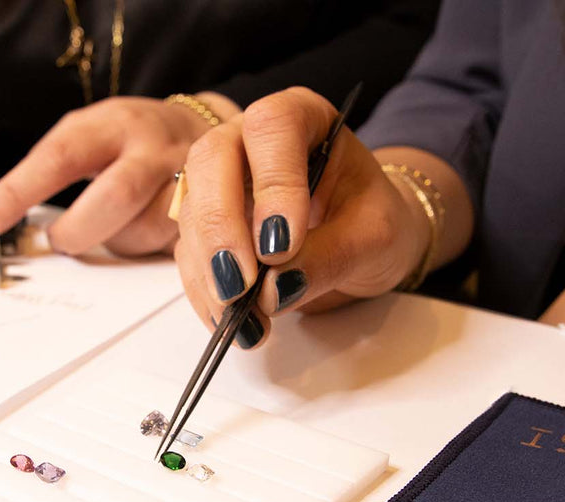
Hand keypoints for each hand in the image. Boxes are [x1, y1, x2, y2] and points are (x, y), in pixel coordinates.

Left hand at [0, 93, 239, 256]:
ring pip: (144, 230)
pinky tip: (145, 234)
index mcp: (114, 124)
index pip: (60, 157)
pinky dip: (146, 250)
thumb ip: (45, 170)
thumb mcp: (89, 136)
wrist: (207, 130)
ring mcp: (190, 181)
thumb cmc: (132, 141)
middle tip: (59, 238)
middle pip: (115, 196)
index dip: (19, 192)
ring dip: (115, 243)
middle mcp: (155, 148)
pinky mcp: (208, 216)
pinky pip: (172, 250)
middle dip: (78, 230)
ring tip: (111, 228)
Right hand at [175, 87, 435, 348]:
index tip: (282, 247)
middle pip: (211, 160)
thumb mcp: (374, 237)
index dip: (273, 184)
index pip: (273, 129)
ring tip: (243, 320)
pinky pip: (190, 253)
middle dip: (222, 228)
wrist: (362, 241)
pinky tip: (227, 321)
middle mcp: (249, 139)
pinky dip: (205, 292)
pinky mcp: (207, 224)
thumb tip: (274, 288)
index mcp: (301, 117)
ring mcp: (221, 179)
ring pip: (192, 210)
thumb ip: (330, 256)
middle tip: (242, 286)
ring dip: (210, 271)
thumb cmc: (374, 222)